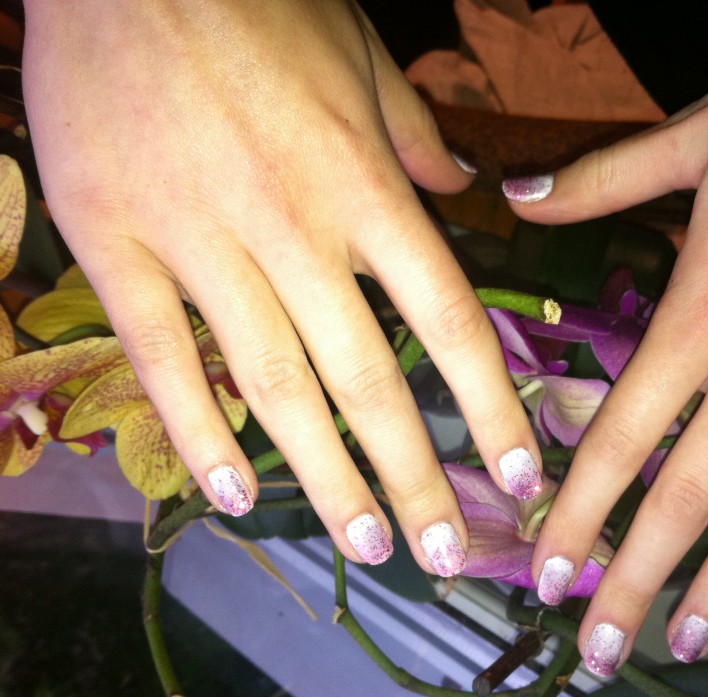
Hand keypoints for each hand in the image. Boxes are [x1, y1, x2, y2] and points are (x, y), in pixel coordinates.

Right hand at [23, 0, 540, 574]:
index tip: (516, 474)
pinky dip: (196, 432)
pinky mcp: (111, 243)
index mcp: (362, 183)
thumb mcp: (361, 51)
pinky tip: (232, 496)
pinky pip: (159, 356)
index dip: (488, 405)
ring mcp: (197, 241)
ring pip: (273, 385)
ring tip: (365, 545)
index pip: (445, 318)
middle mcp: (292, 228)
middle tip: (445, 555)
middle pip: (367, 378)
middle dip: (412, 475)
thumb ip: (414, 133)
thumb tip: (464, 188)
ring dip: (323, 478)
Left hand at [504, 0, 707, 671]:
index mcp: (704, 307)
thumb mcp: (703, 127)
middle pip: (686, 498)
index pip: (622, 438)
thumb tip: (521, 194)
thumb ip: (604, 179)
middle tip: (604, 648)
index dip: (580, 513)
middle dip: (637, 581)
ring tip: (692, 636)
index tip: (552, 572)